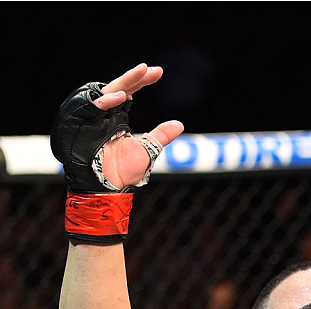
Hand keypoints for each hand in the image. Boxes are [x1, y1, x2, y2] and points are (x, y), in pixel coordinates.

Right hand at [93, 63, 183, 188]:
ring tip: (139, 74)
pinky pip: (90, 107)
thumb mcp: (147, 150)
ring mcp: (93, 118)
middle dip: (133, 76)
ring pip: (104, 92)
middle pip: (118, 87)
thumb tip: (179, 124)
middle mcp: (104, 114)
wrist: (107, 189)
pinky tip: (122, 96)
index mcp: (117, 117)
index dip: (142, 80)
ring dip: (121, 83)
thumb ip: (160, 136)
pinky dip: (105, 101)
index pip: (130, 91)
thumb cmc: (123, 172)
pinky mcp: (81, 124)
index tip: (159, 72)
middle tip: (148, 68)